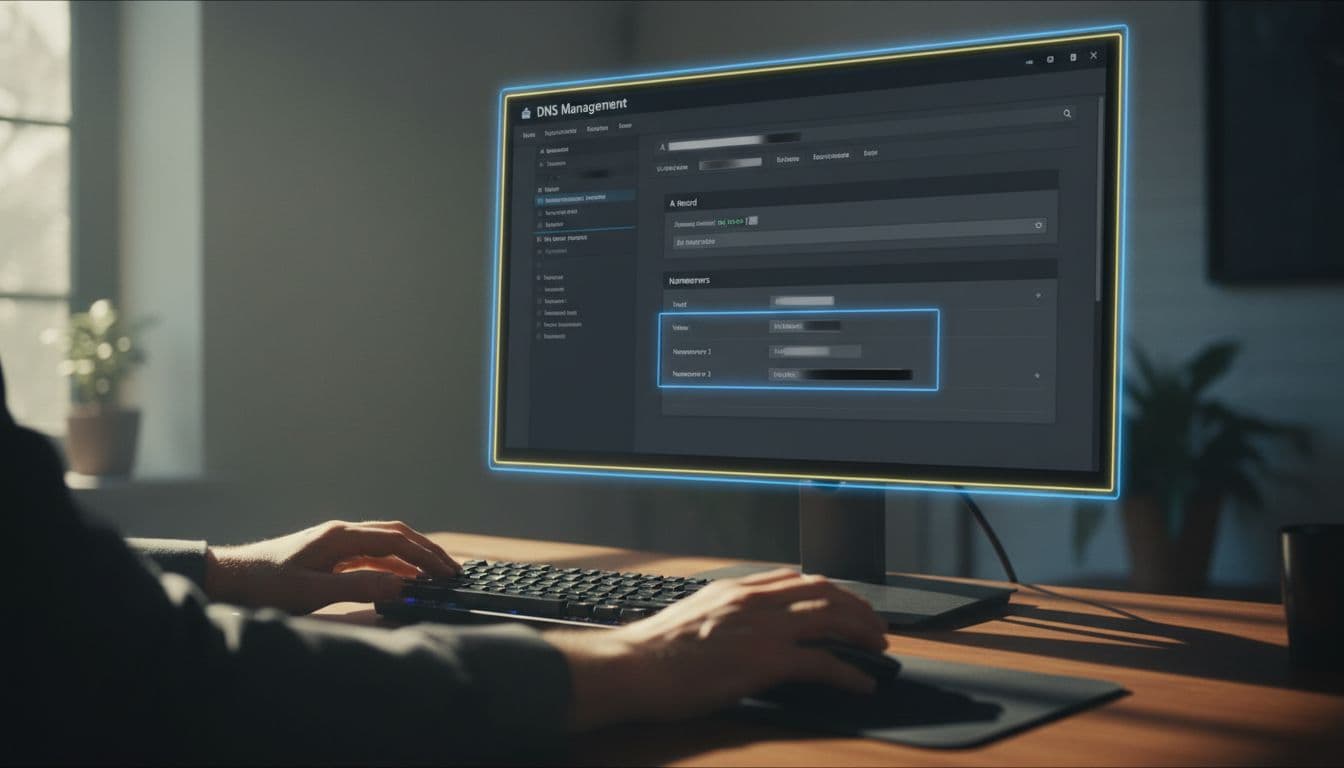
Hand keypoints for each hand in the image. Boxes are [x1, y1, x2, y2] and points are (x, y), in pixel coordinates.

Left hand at [204, 520, 460, 613]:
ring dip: (412, 556)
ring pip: (385, 542)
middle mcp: (341, 533)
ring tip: (434, 573)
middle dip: (426, 551)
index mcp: (340, 537)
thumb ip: (358, 588)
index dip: (424, 557)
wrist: (231, 578)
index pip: (395, 542)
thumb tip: (400, 587)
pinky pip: (371, 554)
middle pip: (396, 534)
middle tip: (450, 570)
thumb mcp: (312, 592)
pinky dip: (393, 564)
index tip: (445, 573)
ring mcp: (336, 542)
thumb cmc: (265, 585)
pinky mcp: (329, 554)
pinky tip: (401, 579)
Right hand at [545, 569, 886, 729]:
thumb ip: (722, 616)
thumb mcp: (692, 617)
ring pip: (832, 618)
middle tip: (872, 626)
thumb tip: (738, 631)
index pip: (794, 579)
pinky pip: (824, 663)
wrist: (634, 666)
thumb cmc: (652, 651)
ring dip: (862, 633)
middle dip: (855, 607)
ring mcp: (763, 628)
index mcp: (736, 590)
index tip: (841, 602)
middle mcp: (754, 601)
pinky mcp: (767, 660)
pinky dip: (850, 673)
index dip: (827, 589)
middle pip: (823, 592)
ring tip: (877, 649)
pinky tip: (863, 684)